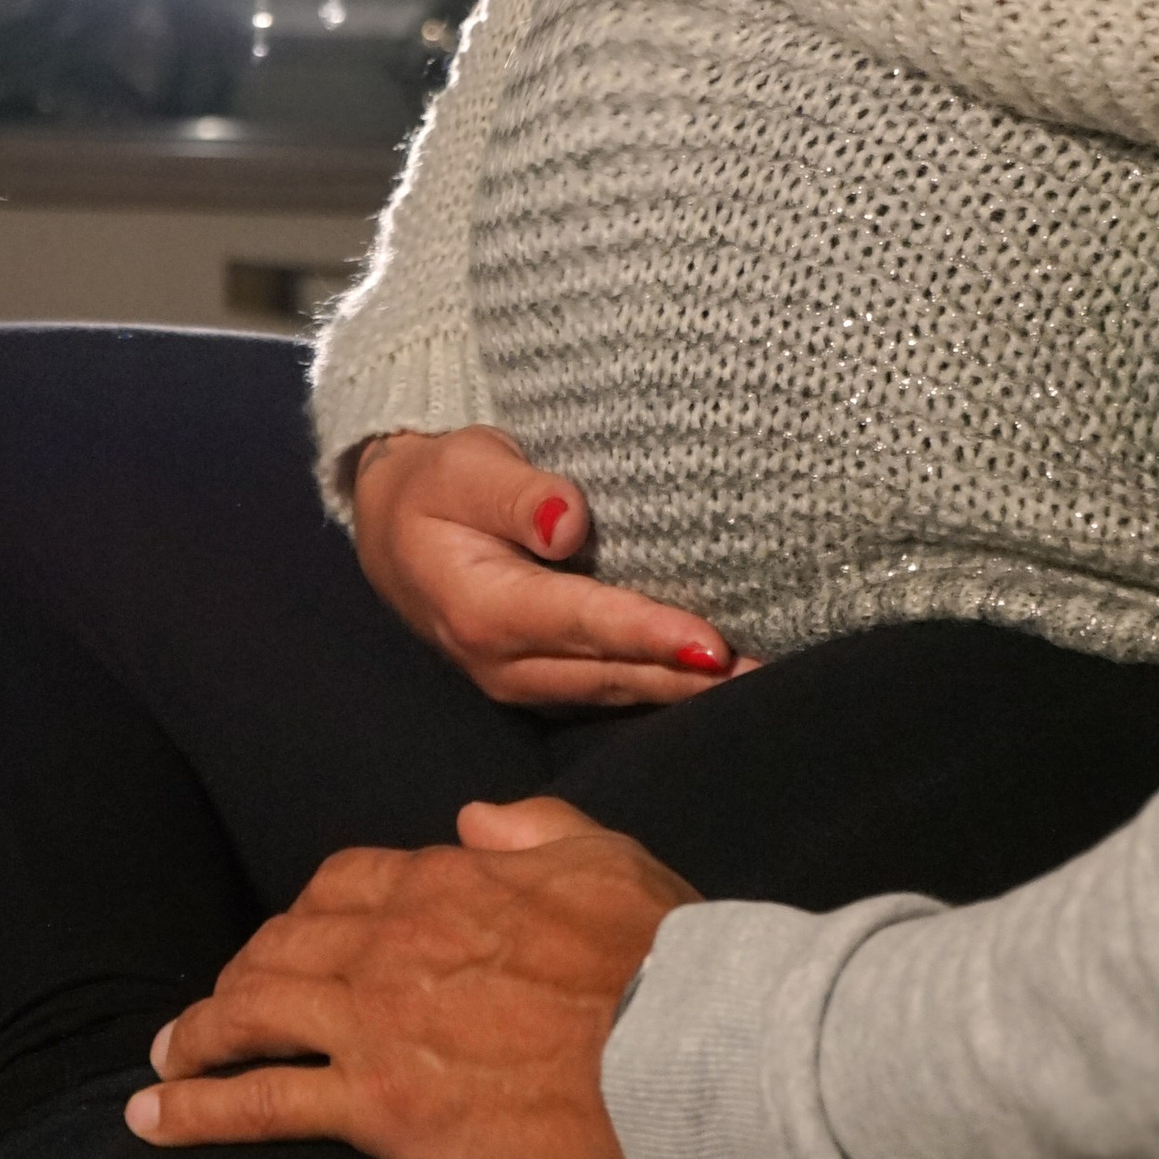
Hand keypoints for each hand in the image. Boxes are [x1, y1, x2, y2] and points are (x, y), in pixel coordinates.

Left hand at [125, 797, 696, 1158]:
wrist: (685, 1047)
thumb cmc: (664, 956)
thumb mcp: (606, 856)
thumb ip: (534, 828)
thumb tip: (474, 816)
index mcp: (449, 877)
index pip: (346, 884)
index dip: (309, 914)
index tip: (296, 939)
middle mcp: (393, 940)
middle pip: (282, 945)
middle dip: (240, 972)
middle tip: (217, 1006)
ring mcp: (374, 1022)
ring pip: (252, 1011)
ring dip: (200, 1033)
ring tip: (168, 1058)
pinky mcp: (375, 1105)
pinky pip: (259, 1101)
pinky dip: (194, 1108)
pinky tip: (151, 1121)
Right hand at [353, 424, 740, 706]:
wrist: (393, 530)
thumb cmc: (435, 486)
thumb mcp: (463, 468)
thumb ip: (515, 494)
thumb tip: (570, 522)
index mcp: (482, 607)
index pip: (582, 622)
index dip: (650, 634)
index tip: (712, 643)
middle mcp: (501, 662)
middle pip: (610, 671)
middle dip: (687, 676)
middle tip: (766, 671)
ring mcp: (519, 682)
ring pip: (614, 690)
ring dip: (683, 689)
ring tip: (757, 680)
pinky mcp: (539, 682)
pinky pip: (606, 689)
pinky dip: (658, 685)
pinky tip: (708, 678)